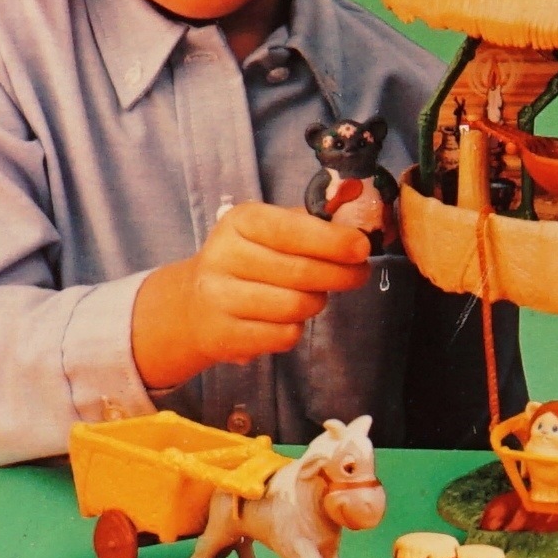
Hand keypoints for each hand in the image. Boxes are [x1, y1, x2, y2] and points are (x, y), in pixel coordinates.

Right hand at [132, 203, 370, 390]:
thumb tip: (358, 222)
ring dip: (317, 302)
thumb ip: (314, 223)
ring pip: (295, 306)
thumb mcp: (272, 229)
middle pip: (301, 272)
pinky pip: (283, 335)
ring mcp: (218, 298)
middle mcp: (223, 256)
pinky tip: (288, 318)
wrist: (195, 304)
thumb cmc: (250, 260)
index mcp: (240, 221)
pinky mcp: (223, 335)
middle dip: (341, 274)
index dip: (333, 241)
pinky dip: (296, 329)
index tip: (363, 248)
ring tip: (314, 296)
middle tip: (358, 274)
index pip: (292, 230)